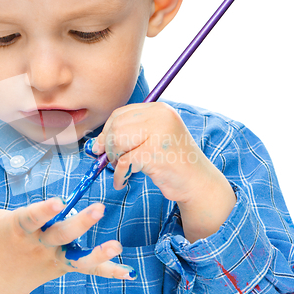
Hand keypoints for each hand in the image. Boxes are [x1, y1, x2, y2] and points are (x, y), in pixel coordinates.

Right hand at [0, 172, 134, 293]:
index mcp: (19, 229)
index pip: (31, 218)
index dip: (43, 210)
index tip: (59, 200)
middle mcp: (39, 244)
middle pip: (61, 234)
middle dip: (80, 222)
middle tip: (99, 208)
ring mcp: (53, 258)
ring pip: (78, 256)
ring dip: (98, 253)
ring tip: (117, 246)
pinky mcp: (63, 266)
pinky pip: (86, 269)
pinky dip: (107, 271)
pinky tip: (128, 273)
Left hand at [90, 102, 235, 241]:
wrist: (198, 183)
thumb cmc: (171, 163)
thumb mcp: (151, 141)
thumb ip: (128, 135)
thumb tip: (95, 144)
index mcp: (159, 110)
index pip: (120, 114)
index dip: (106, 132)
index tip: (102, 147)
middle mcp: (161, 117)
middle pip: (116, 127)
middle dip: (109, 147)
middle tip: (111, 162)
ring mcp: (159, 134)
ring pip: (118, 141)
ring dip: (114, 160)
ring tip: (121, 170)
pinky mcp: (155, 154)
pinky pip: (124, 162)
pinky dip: (119, 175)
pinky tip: (122, 182)